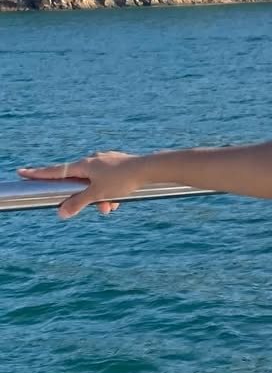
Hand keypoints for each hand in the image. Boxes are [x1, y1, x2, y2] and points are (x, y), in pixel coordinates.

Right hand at [15, 151, 143, 219]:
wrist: (148, 169)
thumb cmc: (121, 180)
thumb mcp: (98, 194)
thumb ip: (78, 203)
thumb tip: (61, 213)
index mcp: (84, 165)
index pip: (55, 171)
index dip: (39, 174)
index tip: (22, 172)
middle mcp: (93, 160)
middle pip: (79, 182)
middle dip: (86, 198)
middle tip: (101, 208)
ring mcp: (106, 161)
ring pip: (96, 184)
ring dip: (101, 198)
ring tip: (112, 206)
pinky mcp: (117, 164)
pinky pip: (107, 182)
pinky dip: (110, 192)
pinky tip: (119, 199)